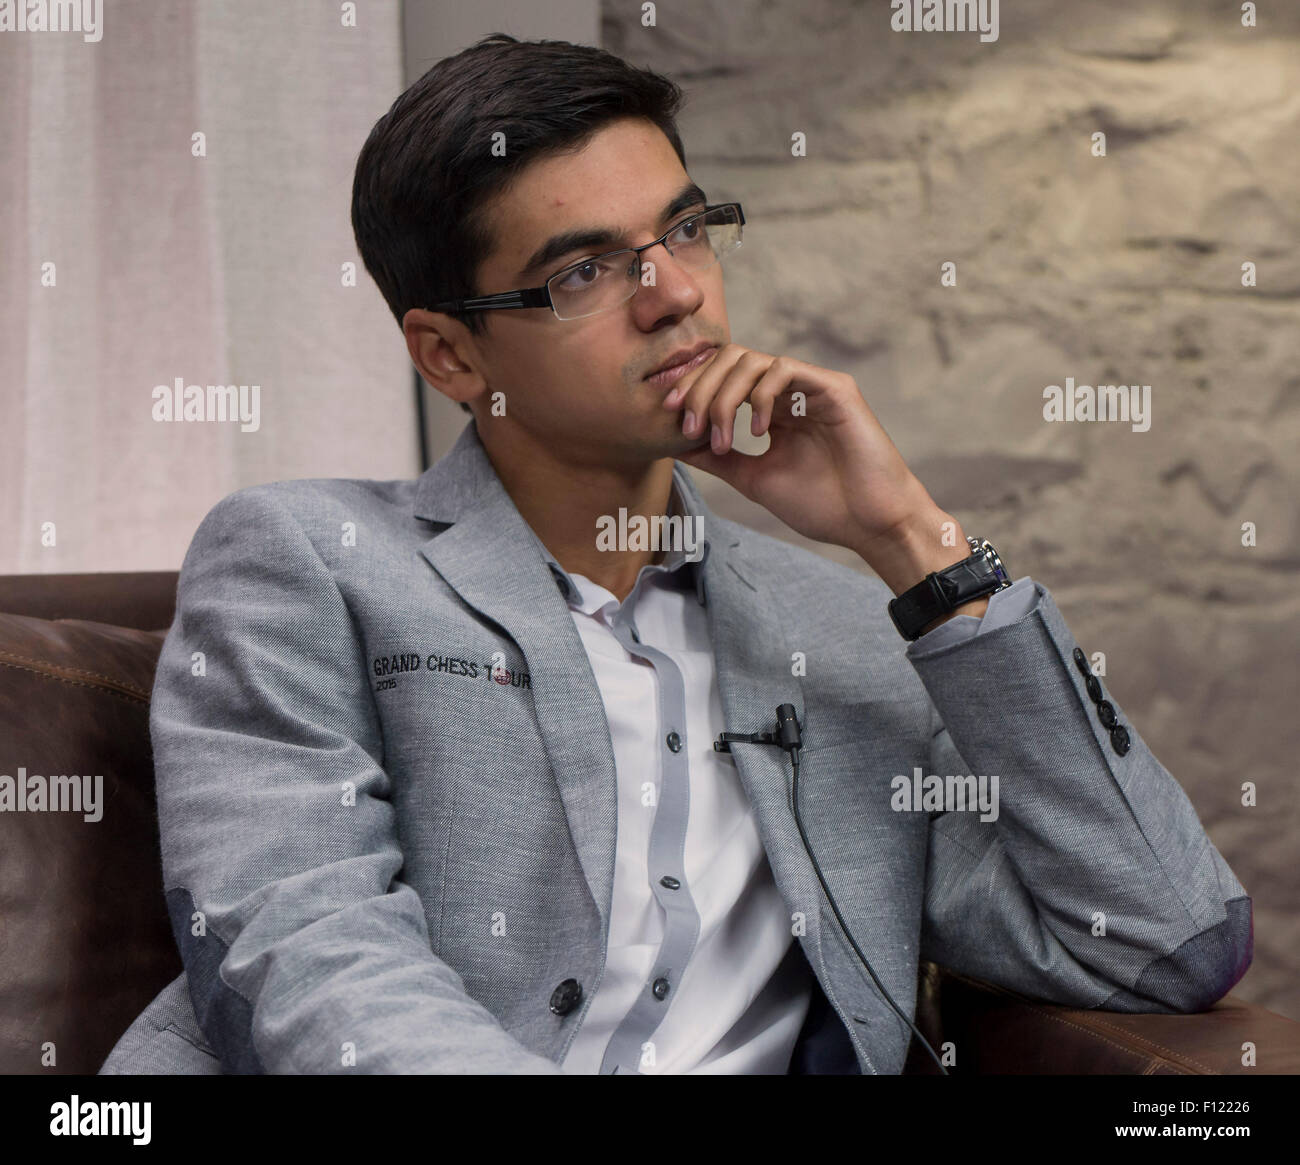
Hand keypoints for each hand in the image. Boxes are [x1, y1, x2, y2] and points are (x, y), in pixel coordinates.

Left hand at [664, 343, 975, 597]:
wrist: (867, 523)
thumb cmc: (821, 504)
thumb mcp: (753, 478)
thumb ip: (717, 457)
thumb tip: (674, 443)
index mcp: (772, 408)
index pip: (723, 376)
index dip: (692, 386)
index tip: (668, 414)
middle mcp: (790, 390)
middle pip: (731, 359)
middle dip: (700, 388)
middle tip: (687, 425)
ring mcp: (813, 385)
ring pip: (752, 360)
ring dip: (724, 396)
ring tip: (722, 438)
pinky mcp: (834, 388)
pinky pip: (784, 369)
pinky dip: (760, 397)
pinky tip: (757, 433)